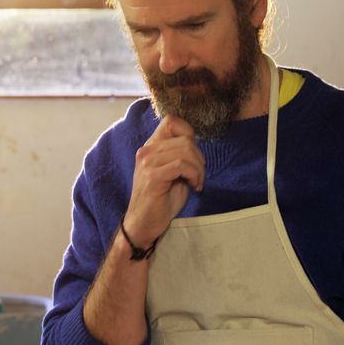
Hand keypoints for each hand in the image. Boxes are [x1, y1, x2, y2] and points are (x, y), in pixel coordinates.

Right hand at [123, 114, 204, 246]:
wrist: (144, 224)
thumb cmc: (161, 200)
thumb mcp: (173, 172)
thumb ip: (181, 155)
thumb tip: (195, 144)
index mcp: (151, 147)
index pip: (172, 121)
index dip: (189, 134)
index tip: (193, 156)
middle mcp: (146, 151)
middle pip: (186, 139)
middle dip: (200, 158)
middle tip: (198, 176)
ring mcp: (148, 163)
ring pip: (186, 151)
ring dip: (199, 169)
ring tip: (196, 182)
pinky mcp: (153, 176)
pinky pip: (182, 165)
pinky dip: (194, 175)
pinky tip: (194, 186)